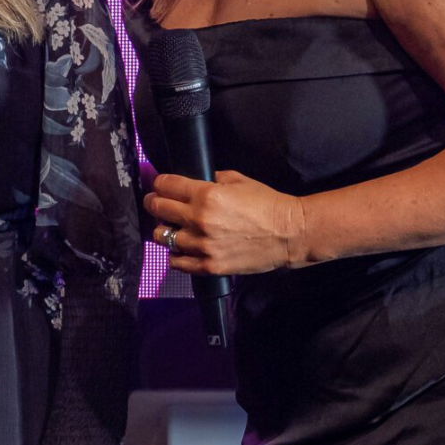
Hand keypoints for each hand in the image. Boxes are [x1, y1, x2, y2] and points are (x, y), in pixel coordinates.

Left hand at [144, 170, 308, 275]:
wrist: (290, 233)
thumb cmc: (267, 204)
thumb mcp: (238, 180)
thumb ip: (211, 179)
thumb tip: (192, 181)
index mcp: (206, 195)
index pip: (165, 185)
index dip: (160, 183)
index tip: (160, 185)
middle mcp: (199, 220)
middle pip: (157, 208)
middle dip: (155, 202)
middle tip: (157, 203)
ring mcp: (202, 245)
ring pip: (161, 237)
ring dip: (164, 230)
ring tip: (172, 228)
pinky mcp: (209, 265)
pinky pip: (176, 262)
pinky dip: (175, 254)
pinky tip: (181, 248)